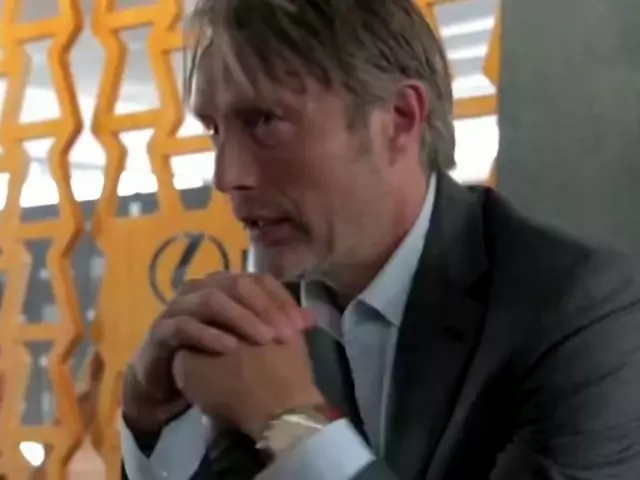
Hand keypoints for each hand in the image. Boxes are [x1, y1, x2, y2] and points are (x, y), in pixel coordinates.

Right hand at [122, 273, 312, 432]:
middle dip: (266, 309)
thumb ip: (275, 327)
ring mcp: (179, 306)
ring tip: (263, 340)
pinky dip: (209, 335)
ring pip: (213, 300)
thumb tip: (309, 320)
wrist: (165, 382)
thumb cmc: (212, 358)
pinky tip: (230, 348)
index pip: (259, 280)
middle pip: (238, 285)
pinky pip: (185, 326)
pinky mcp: (161, 330)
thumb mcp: (248, 343)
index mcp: (224, 286)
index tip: (301, 326)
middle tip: (285, 336)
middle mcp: (201, 289)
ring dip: (241, 319)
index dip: (282, 300)